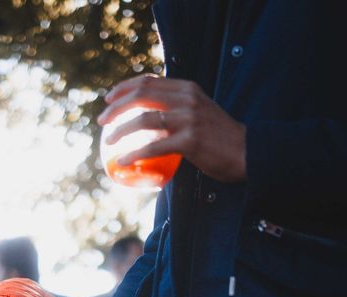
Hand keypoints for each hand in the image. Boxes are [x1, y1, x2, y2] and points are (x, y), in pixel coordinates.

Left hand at [98, 75, 246, 182]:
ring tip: (108, 142)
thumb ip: (177, 109)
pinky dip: (133, 154)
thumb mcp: (199, 113)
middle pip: (141, 95)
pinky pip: (153, 146)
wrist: (248, 152)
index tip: (108, 100)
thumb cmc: (220, 138)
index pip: (149, 81)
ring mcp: (189, 118)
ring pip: (143, 119)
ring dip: (120, 130)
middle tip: (101, 121)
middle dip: (116, 106)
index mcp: (187, 89)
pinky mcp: (190, 140)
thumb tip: (145, 118)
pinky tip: (122, 162)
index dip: (124, 88)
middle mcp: (187, 98)